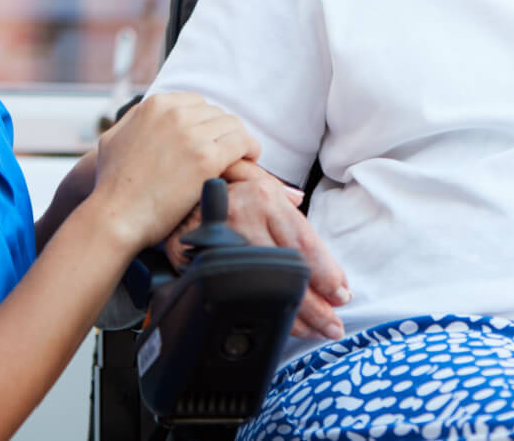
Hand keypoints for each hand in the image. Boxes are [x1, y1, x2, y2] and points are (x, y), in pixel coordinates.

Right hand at [91, 93, 259, 249]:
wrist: (116, 216)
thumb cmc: (111, 185)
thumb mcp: (113, 138)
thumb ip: (133, 120)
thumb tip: (146, 114)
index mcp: (155, 105)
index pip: (196, 103)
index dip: (206, 122)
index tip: (210, 138)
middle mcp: (175, 114)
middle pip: (216, 113)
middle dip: (222, 132)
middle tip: (227, 151)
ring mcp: (192, 135)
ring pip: (233, 126)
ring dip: (239, 140)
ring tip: (242, 156)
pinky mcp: (207, 159)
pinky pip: (242, 144)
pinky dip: (250, 150)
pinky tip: (249, 160)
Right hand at [162, 159, 351, 340]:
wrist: (171, 203)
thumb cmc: (220, 195)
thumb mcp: (254, 183)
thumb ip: (282, 199)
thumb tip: (301, 202)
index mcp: (265, 197)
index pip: (304, 243)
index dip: (327, 274)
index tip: (342, 294)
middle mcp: (245, 216)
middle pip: (289, 270)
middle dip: (316, 304)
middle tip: (334, 324)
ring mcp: (222, 241)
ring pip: (266, 288)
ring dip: (293, 315)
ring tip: (315, 329)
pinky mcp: (203, 261)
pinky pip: (239, 295)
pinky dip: (262, 312)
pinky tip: (278, 323)